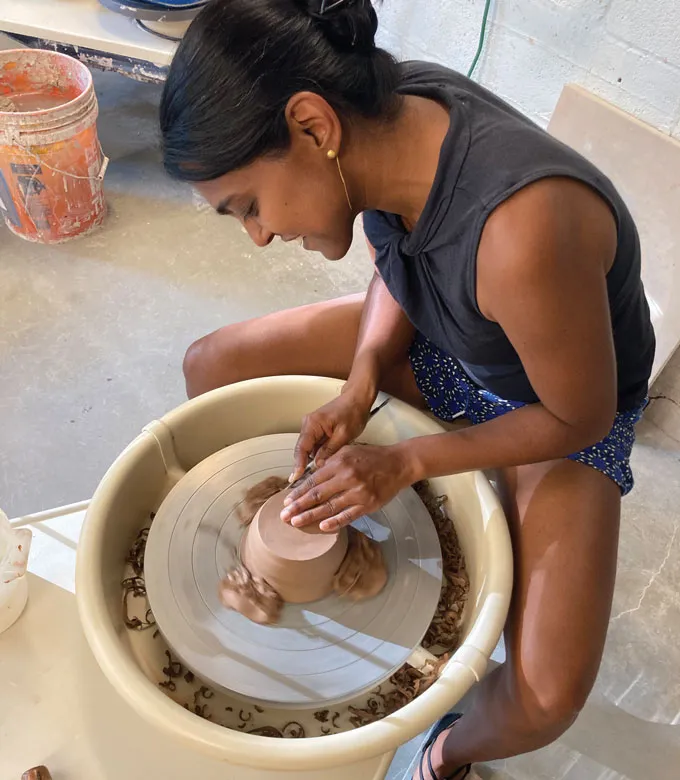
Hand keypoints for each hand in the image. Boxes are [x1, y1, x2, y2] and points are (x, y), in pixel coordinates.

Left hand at [281, 443, 414, 531]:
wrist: (398, 463)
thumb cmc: (371, 457)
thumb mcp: (348, 452)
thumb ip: (330, 462)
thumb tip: (310, 475)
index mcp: (340, 463)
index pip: (313, 480)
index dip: (298, 492)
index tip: (286, 501)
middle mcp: (347, 477)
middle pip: (317, 495)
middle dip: (298, 506)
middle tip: (284, 516)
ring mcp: (358, 492)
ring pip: (329, 507)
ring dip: (310, 516)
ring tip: (296, 523)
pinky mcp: (368, 504)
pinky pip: (348, 515)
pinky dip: (334, 522)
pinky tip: (322, 527)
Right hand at [290, 388, 373, 481]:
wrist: (357, 400)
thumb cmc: (352, 412)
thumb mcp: (344, 435)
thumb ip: (329, 450)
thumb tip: (318, 464)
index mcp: (313, 424)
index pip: (301, 448)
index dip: (298, 464)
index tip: (296, 477)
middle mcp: (309, 424)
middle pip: (303, 449)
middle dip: (306, 463)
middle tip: (311, 478)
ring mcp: (312, 426)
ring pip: (310, 448)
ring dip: (316, 458)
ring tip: (325, 466)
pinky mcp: (317, 429)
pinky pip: (316, 445)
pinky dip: (321, 452)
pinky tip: (329, 456)